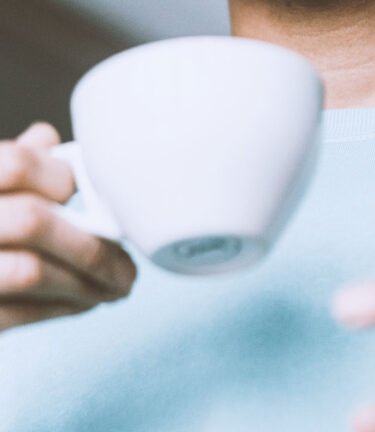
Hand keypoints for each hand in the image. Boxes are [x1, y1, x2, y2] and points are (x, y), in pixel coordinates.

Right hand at [0, 123, 136, 330]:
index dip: (64, 182)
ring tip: (115, 288)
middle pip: (32, 221)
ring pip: (29, 270)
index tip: (94, 202)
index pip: (19, 163)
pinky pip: (14, 314)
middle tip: (127, 266)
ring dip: (86, 284)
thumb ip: (5, 164)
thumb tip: (48, 139)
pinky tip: (84, 303)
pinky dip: (60, 309)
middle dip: (92, 247)